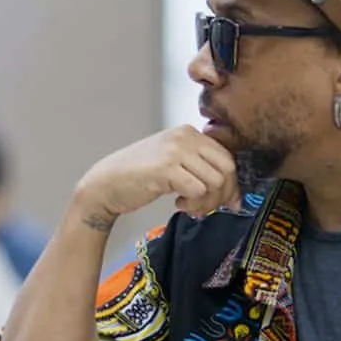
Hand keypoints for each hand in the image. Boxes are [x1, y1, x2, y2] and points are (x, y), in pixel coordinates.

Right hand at [74, 125, 240, 226]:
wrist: (106, 184)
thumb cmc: (141, 177)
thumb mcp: (175, 164)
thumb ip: (202, 171)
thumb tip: (235, 197)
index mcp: (189, 132)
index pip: (227, 157)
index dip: (231, 184)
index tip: (227, 202)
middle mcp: (184, 136)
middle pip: (227, 169)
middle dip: (223, 195)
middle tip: (207, 208)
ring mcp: (175, 151)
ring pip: (214, 182)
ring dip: (206, 202)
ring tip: (188, 206)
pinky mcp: (166, 168)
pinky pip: (198, 190)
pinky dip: (193, 204)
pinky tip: (177, 204)